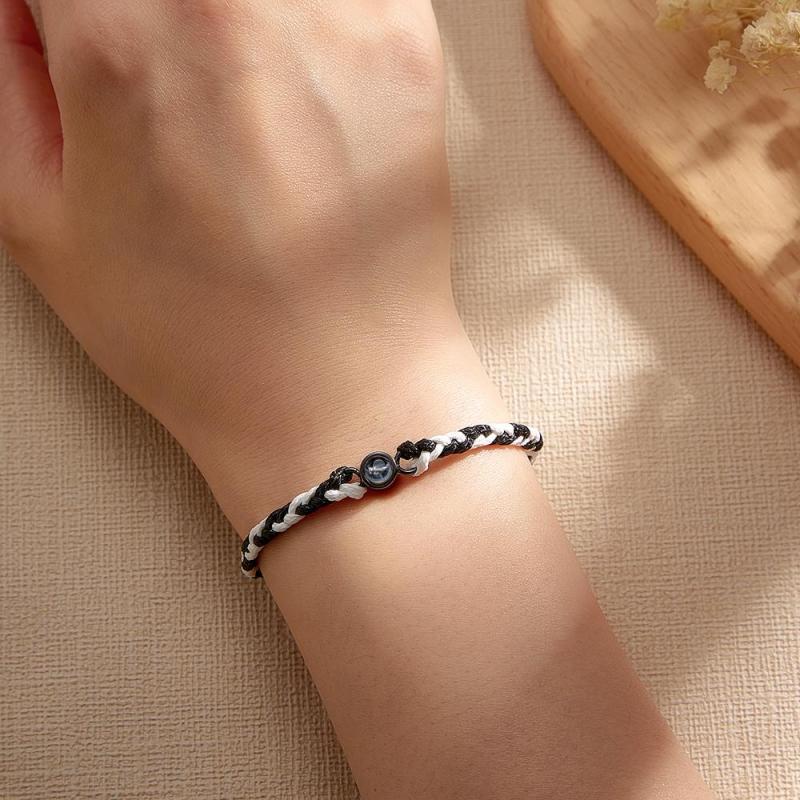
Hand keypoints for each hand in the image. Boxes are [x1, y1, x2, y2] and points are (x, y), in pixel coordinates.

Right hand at [1, 0, 480, 527]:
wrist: (335, 391)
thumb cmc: (196, 337)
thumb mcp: (42, 220)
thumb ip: (11, 74)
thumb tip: (28, 5)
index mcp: (121, 45)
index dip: (72, 6)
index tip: (87, 33)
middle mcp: (229, 7)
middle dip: (153, 11)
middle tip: (160, 63)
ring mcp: (334, 18)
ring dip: (234, 16)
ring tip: (229, 77)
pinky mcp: (407, 46)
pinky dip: (310, 13)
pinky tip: (292, 72)